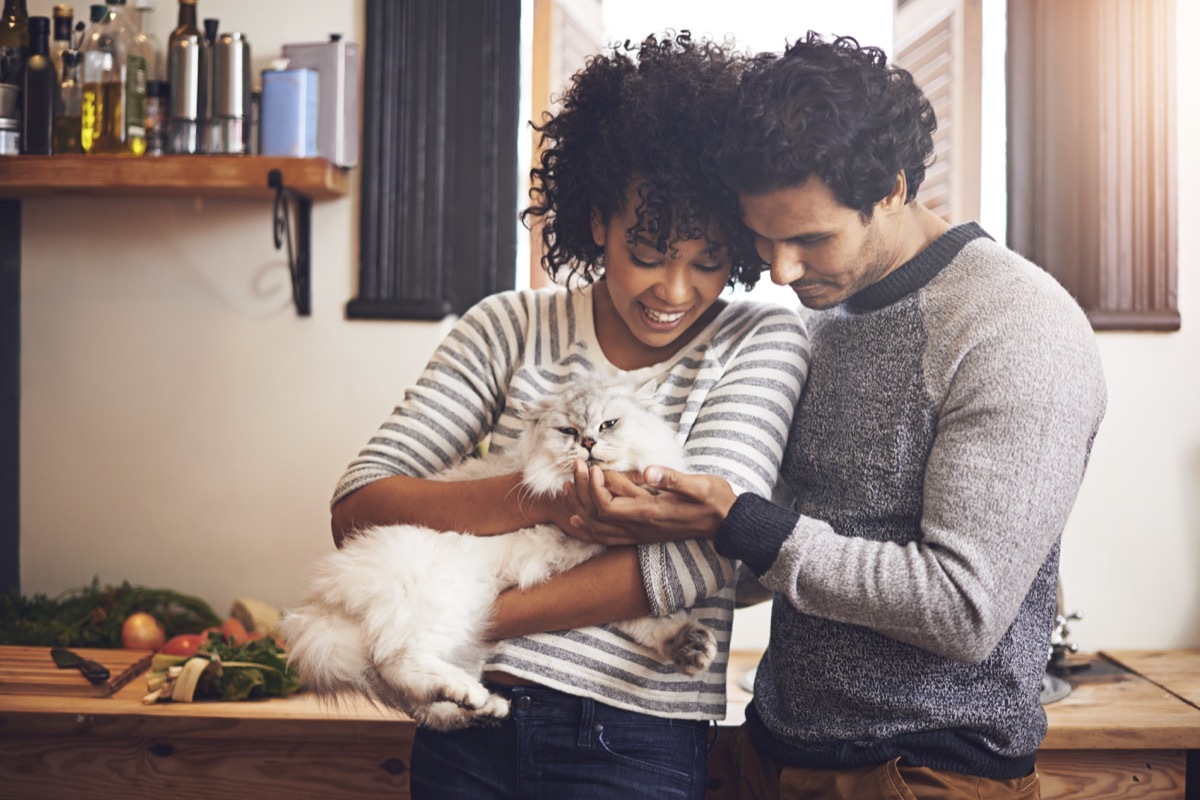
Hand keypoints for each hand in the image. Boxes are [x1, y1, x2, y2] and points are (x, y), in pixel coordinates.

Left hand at [565, 459, 736, 544]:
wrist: (728, 524)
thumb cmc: (715, 500)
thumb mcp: (700, 485)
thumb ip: (673, 479)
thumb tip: (650, 470)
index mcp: (650, 513)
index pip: (607, 507)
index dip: (593, 489)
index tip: (594, 467)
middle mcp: (641, 528)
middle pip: (596, 517)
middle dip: (581, 492)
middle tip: (576, 467)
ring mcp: (640, 534)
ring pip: (598, 530)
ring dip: (579, 508)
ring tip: (567, 488)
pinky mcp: (642, 535)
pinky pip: (607, 538)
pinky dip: (589, 529)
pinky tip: (577, 520)